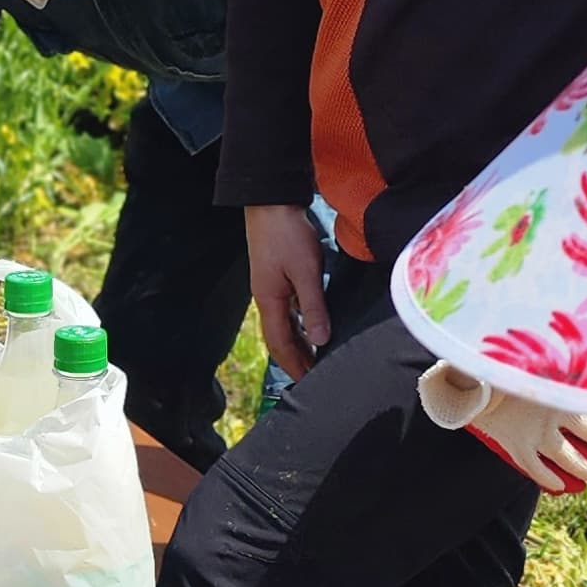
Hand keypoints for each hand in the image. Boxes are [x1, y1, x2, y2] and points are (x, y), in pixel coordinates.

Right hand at [245, 206, 328, 378]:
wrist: (271, 203)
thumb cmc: (287, 234)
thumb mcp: (305, 271)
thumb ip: (313, 306)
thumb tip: (320, 340)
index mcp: (269, 301)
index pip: (280, 345)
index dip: (295, 366)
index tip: (309, 383)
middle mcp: (266, 299)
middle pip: (279, 339)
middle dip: (296, 360)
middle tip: (315, 377)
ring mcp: (270, 289)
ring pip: (283, 326)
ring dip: (298, 344)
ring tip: (316, 358)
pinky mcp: (277, 278)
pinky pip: (287, 311)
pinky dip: (299, 325)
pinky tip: (312, 326)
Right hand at [416, 362, 586, 497]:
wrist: (470, 376)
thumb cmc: (505, 358)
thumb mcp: (540, 356)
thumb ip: (563, 361)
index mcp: (565, 388)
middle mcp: (556, 413)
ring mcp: (536, 433)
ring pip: (568, 458)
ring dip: (583, 468)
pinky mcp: (516, 446)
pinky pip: (537, 469)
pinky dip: (550, 479)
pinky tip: (559, 485)